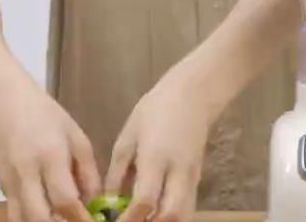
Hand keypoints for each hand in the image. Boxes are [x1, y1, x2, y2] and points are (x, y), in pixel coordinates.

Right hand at [0, 78, 100, 221]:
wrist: (4, 103)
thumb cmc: (46, 115)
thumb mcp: (76, 137)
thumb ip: (88, 172)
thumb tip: (94, 202)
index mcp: (50, 156)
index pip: (65, 200)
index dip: (80, 218)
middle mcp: (27, 173)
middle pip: (40, 217)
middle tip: (75, 221)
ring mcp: (10, 182)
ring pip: (22, 220)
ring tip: (61, 218)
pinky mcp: (1, 187)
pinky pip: (16, 211)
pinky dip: (31, 217)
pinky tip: (47, 211)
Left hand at [105, 70, 212, 221]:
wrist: (193, 95)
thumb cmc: (155, 110)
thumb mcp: (128, 136)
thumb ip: (117, 171)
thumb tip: (107, 201)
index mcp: (156, 157)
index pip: (145, 199)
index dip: (130, 218)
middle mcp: (178, 171)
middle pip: (170, 215)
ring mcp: (192, 177)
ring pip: (184, 216)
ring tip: (143, 221)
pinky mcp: (199, 179)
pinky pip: (188, 208)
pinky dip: (173, 218)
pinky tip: (157, 216)